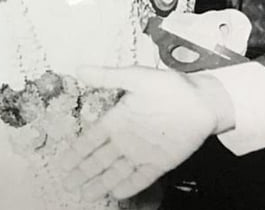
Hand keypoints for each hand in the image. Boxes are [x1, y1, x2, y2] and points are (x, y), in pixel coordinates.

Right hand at [57, 66, 231, 200]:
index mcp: (116, 120)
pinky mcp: (160, 163)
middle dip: (82, 173)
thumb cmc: (168, 86)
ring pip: (116, 172)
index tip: (62, 163)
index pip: (91, 140)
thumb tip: (78, 69)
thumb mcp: (135, 76)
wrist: (202, 100)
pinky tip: (116, 194)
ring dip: (101, 183)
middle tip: (67, 184)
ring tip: (85, 195)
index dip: (76, 152)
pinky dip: (129, 186)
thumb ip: (107, 77)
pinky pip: (141, 178)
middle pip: (99, 160)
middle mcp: (125, 139)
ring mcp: (142, 153)